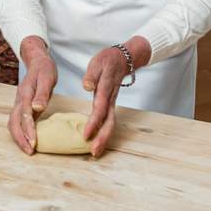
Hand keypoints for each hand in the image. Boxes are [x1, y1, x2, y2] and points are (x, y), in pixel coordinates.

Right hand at [8, 36, 56, 154]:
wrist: (37, 61)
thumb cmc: (44, 69)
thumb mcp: (47, 78)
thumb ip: (42, 93)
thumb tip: (36, 108)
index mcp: (25, 94)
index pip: (24, 116)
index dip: (28, 131)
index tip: (33, 143)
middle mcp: (19, 100)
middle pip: (13, 123)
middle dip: (20, 139)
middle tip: (29, 152)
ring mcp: (19, 104)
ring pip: (13, 124)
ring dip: (18, 137)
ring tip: (28, 149)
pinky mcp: (22, 106)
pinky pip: (17, 122)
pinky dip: (20, 133)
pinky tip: (29, 140)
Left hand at [81, 37, 149, 156]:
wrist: (124, 58)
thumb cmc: (108, 60)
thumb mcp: (98, 62)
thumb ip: (92, 75)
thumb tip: (87, 86)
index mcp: (105, 89)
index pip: (100, 108)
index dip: (93, 122)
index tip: (86, 134)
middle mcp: (110, 98)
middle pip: (109, 121)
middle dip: (102, 137)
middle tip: (94, 152)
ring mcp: (112, 102)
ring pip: (111, 123)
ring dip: (104, 138)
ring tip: (95, 152)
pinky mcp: (111, 104)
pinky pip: (109, 121)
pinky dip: (104, 132)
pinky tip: (97, 141)